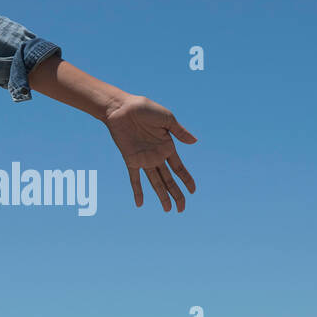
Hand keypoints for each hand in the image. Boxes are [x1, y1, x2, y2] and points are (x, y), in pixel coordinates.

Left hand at [104, 93, 197, 211]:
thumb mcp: (166, 119)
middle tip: (181, 209)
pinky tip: (140, 204)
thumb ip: (179, 132)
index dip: (186, 179)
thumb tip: (195, 141)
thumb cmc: (144, 109)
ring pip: (155, 182)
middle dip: (176, 194)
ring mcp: (143, 159)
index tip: (193, 191)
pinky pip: (134, 178)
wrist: (121, 107)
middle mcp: (156, 156)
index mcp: (167, 146)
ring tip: (168, 210)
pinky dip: (137, 191)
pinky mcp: (130, 159)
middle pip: (168, 179)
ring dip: (161, 196)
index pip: (179, 168)